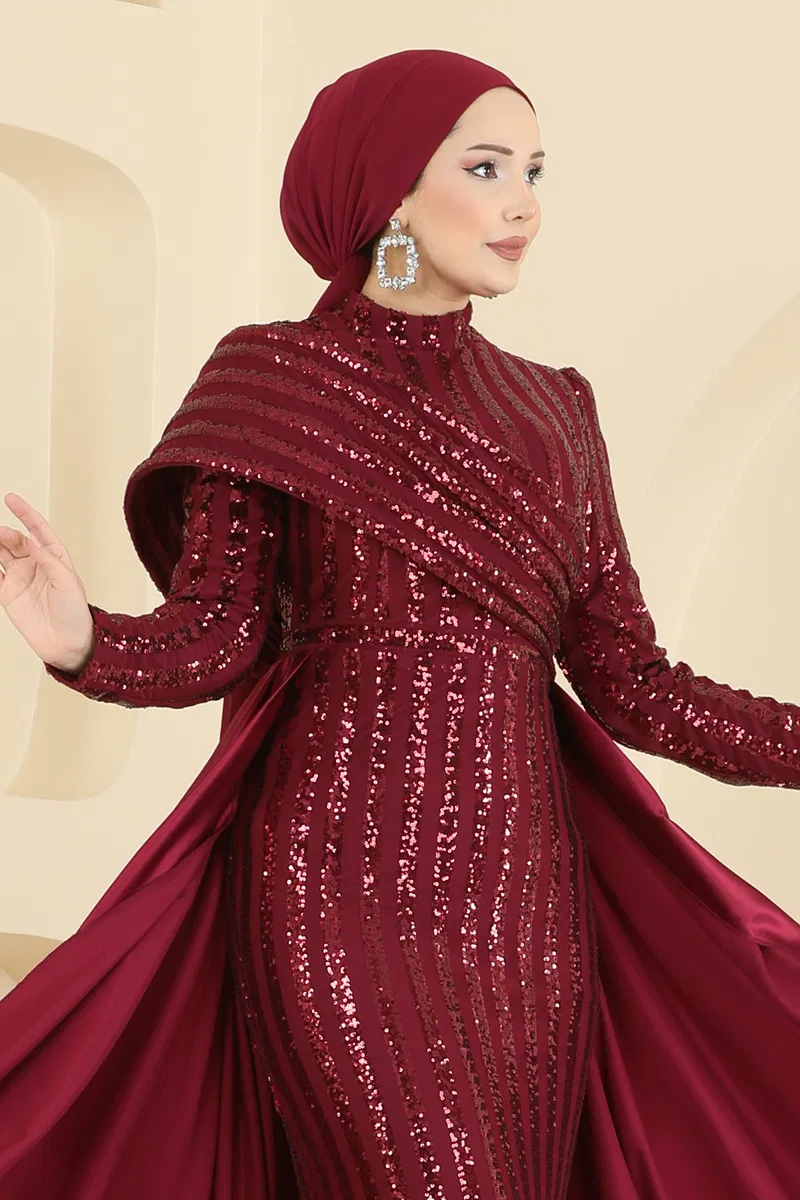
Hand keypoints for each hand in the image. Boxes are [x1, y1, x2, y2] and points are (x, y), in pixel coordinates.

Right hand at [0, 493, 94, 672]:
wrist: (68, 643)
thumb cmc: (75, 612)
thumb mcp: (68, 583)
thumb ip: (49, 562)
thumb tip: (32, 543)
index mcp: (54, 556)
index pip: (37, 529)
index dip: (25, 513)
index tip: (11, 499)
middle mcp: (35, 564)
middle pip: (16, 540)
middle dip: (6, 533)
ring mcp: (20, 577)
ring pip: (1, 554)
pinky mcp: (8, 593)